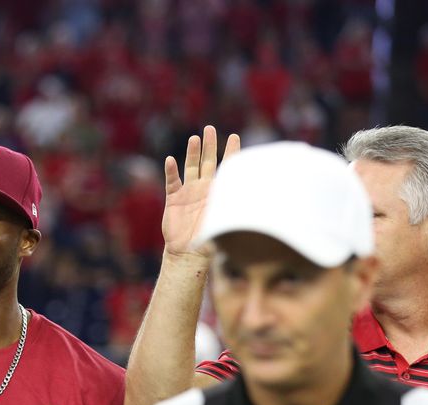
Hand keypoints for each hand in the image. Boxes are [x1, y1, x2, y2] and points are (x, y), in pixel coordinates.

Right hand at [161, 125, 240, 260]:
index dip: (231, 152)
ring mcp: (188, 192)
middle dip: (209, 145)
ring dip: (192, 153)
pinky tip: (170, 160)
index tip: (235, 136)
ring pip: (190, 168)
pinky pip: (172, 182)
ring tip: (195, 139)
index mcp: (218, 192)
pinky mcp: (174, 199)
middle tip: (210, 129)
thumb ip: (237, 208)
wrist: (189, 253)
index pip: (227, 168)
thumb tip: (257, 198)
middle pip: (207, 161)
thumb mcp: (227, 222)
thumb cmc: (211, 241)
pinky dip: (171, 171)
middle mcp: (203, 188)